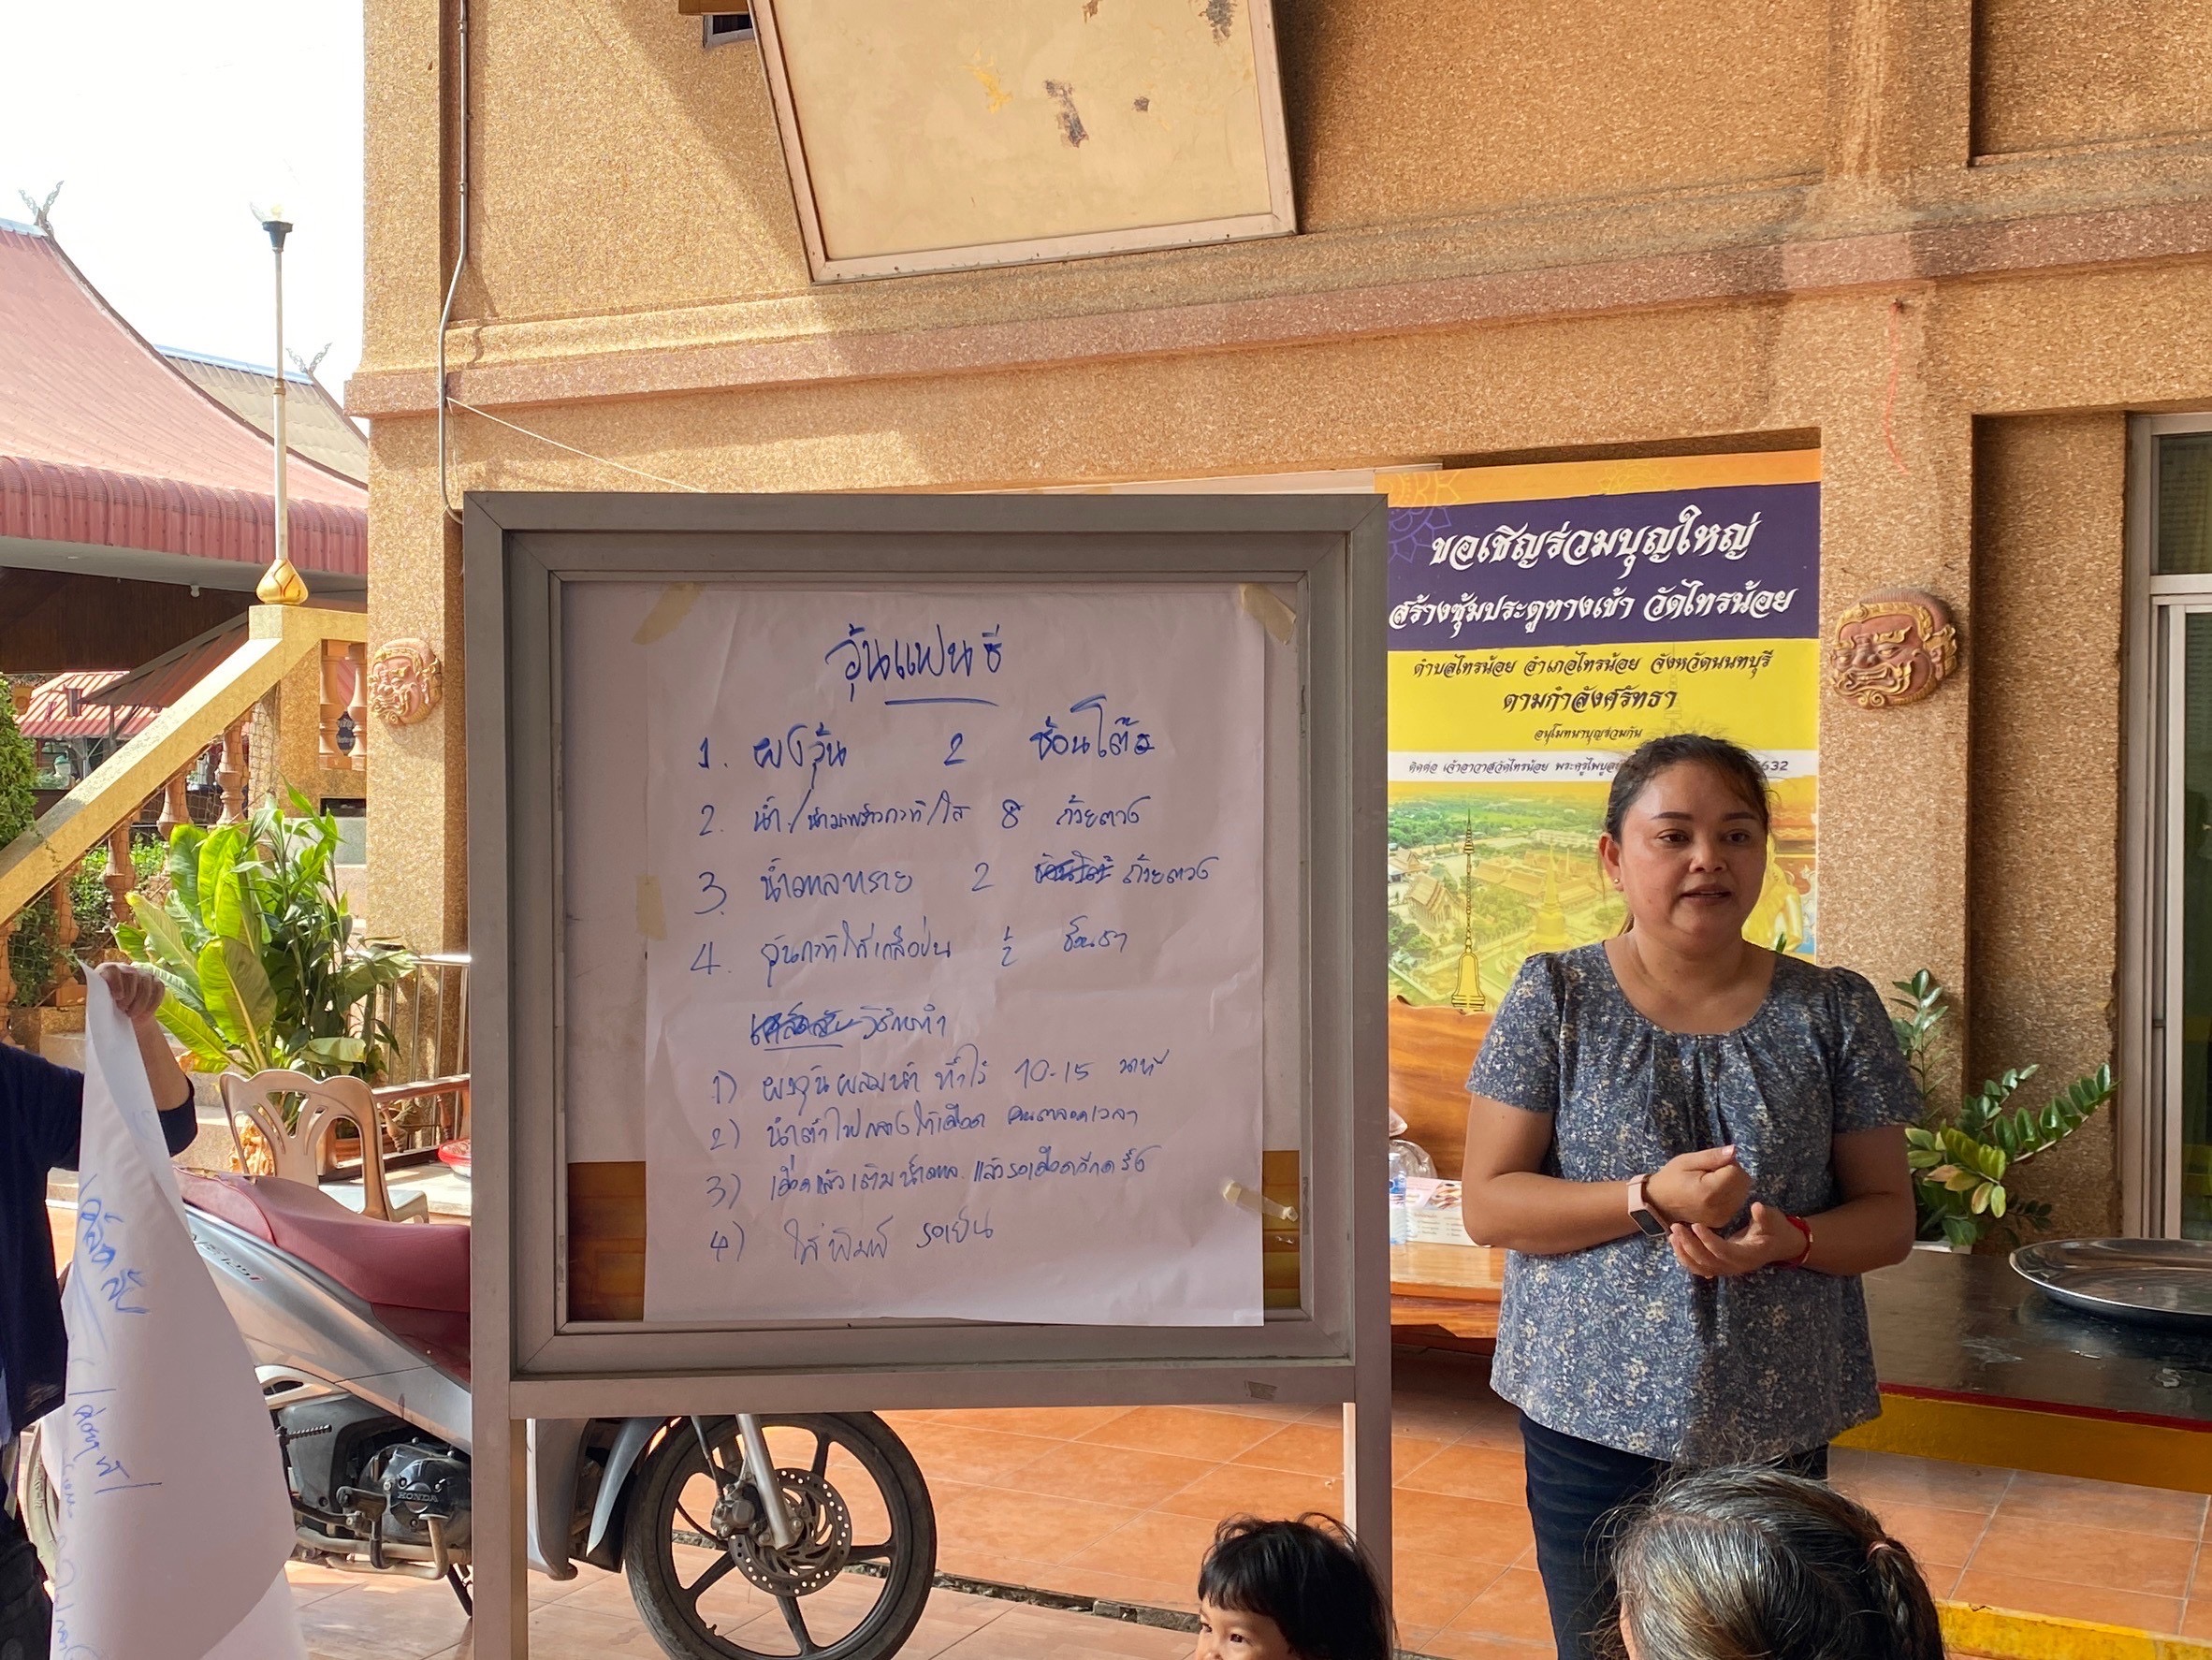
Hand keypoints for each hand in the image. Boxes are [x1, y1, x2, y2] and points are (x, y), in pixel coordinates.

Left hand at [93, 962, 166, 1025]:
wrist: (123, 1016)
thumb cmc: (106, 1010)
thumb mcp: (97, 1004)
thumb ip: (95, 1000)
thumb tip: (90, 1002)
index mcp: (107, 970)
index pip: (113, 970)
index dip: (116, 983)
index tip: (117, 997)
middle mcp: (126, 968)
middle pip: (132, 975)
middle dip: (129, 995)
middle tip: (123, 1009)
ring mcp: (143, 974)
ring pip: (146, 984)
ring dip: (141, 1002)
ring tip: (132, 1014)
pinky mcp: (156, 982)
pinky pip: (158, 990)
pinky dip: (152, 1004)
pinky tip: (144, 1014)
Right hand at [1645, 1144, 1750, 1227]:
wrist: (1659, 1204)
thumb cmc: (1671, 1178)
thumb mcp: (1687, 1161)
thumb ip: (1713, 1156)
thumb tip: (1735, 1150)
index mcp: (1709, 1191)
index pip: (1737, 1172)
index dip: (1728, 1163)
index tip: (1711, 1165)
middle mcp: (1719, 1208)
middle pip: (1743, 1183)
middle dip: (1733, 1173)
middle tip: (1712, 1173)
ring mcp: (1722, 1217)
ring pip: (1743, 1193)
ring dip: (1733, 1184)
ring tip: (1712, 1184)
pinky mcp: (1723, 1222)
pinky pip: (1737, 1202)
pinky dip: (1731, 1195)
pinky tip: (1715, 1194)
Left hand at [1670, 1202, 1800, 1277]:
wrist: (1781, 1244)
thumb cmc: (1776, 1229)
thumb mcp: (1774, 1220)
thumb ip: (1764, 1216)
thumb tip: (1756, 1207)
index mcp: (1747, 1255)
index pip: (1723, 1251)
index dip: (1708, 1240)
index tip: (1695, 1225)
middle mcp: (1735, 1266)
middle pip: (1707, 1261)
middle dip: (1689, 1245)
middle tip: (1676, 1227)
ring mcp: (1727, 1269)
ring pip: (1700, 1267)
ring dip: (1684, 1253)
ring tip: (1672, 1235)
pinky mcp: (1720, 1266)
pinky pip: (1700, 1268)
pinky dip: (1686, 1258)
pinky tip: (1676, 1244)